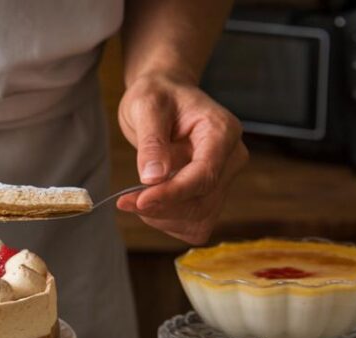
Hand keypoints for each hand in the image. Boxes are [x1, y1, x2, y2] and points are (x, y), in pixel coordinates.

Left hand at [116, 72, 247, 243]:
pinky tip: (150, 203)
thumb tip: (153, 177)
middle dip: (161, 208)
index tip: (138, 200)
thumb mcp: (147, 106)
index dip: (172, 194)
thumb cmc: (158, 95)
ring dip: (163, 219)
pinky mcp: (211, 194)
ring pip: (200, 219)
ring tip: (135, 198)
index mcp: (222, 132)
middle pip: (202, 203)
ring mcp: (223, 178)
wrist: (165, 96)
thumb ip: (151, 142)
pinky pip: (195, 224)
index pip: (204, 175)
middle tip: (125, 200)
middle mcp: (230, 158)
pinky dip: (168, 222)